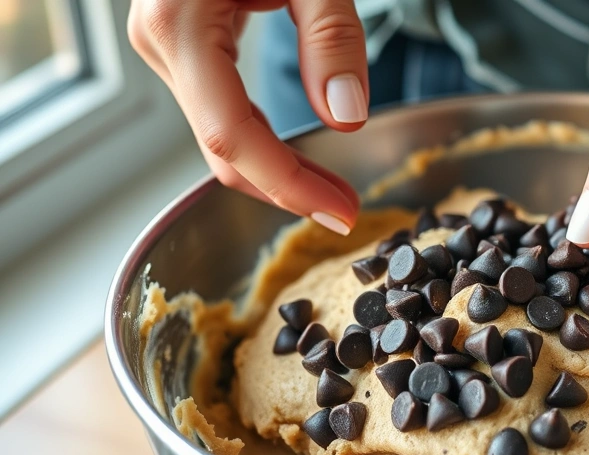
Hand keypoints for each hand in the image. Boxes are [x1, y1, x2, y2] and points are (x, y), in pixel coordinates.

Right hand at [128, 0, 367, 234]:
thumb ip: (331, 36)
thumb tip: (346, 115)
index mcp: (180, 24)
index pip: (231, 133)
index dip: (286, 184)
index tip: (337, 213)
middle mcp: (160, 41)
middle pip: (222, 146)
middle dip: (287, 189)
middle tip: (345, 211)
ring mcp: (164, 45)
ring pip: (220, 134)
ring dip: (275, 170)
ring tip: (333, 190)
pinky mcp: (180, 44)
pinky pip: (220, 109)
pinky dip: (261, 139)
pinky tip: (299, 160)